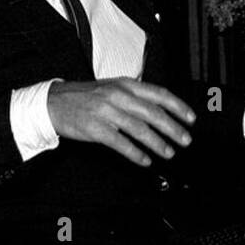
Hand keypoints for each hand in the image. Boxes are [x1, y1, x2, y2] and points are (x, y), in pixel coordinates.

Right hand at [47, 78, 195, 165]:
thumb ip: (136, 96)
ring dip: (158, 143)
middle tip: (185, 140)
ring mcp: (106, 112)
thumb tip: (163, 109)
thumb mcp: (113, 87)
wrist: (53, 103)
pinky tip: (145, 160)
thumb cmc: (86, 96)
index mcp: (126, 85)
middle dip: (173, 129)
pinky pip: (121, 143)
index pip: (159, 94)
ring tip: (169, 153)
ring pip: (140, 129)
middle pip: (153, 113)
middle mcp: (118, 96)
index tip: (191, 119)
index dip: (178, 107)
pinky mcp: (95, 129)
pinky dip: (136, 153)